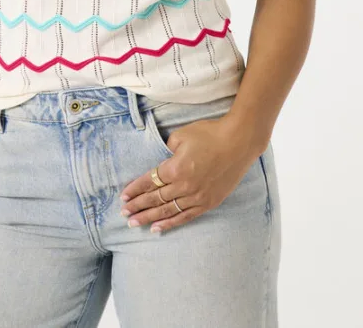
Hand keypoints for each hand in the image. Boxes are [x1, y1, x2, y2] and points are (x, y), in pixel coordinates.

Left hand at [119, 115, 261, 233]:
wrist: (239, 141)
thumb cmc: (210, 134)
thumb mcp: (182, 135)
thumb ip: (167, 149)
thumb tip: (162, 160)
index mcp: (175, 168)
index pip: (149, 182)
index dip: (135, 189)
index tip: (123, 196)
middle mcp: (184, 186)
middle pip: (155, 199)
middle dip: (137, 206)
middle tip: (124, 214)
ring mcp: (197, 197)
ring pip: (167, 211)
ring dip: (149, 217)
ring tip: (134, 223)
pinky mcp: (209, 202)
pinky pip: (185, 216)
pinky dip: (170, 223)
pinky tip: (158, 228)